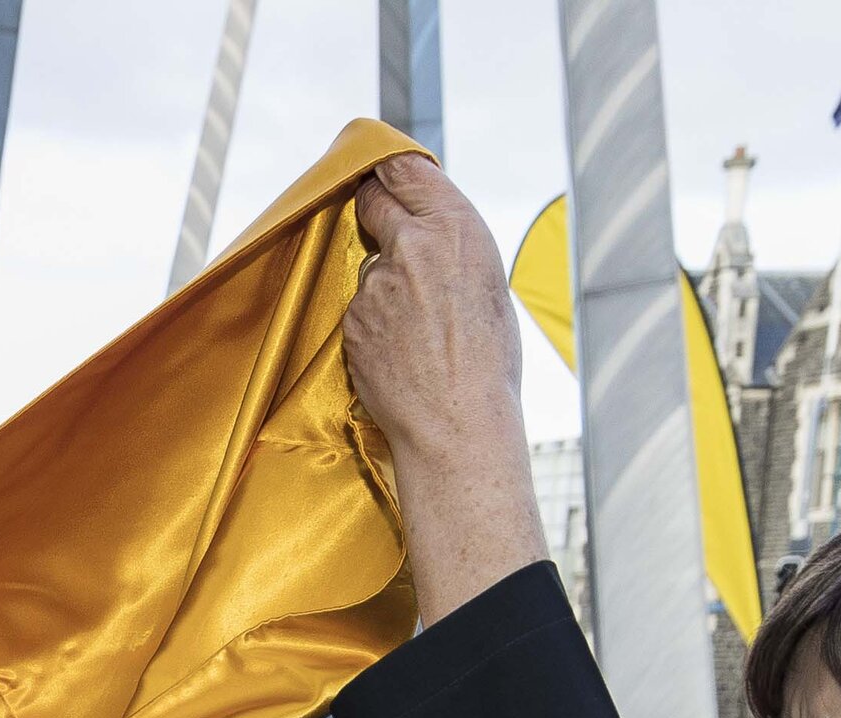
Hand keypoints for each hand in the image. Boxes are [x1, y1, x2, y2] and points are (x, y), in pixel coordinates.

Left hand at [341, 152, 549, 626]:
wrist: (457, 423)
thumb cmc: (487, 362)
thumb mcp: (487, 286)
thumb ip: (451, 251)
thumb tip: (428, 236)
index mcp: (456, 228)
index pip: (405, 170)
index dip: (389, 170)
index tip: (381, 172)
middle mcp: (412, 246)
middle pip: (373, 202)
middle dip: (375, 211)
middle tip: (384, 230)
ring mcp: (375, 284)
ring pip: (369, 267)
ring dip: (383, 285)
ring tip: (415, 330)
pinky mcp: (352, 319)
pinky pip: (359, 309)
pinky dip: (373, 324)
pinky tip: (399, 353)